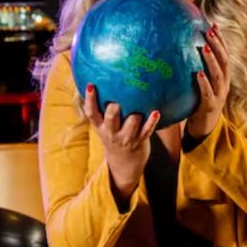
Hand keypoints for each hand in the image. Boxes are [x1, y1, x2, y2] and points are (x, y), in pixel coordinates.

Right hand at [82, 85, 159, 201]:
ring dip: (135, 112)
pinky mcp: (140, 140)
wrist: (123, 163)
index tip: (91, 85)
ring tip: (140, 101)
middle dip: (114, 108)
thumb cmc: (114, 135)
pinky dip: (152, 121)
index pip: (91, 112)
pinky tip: (156, 112)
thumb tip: (97, 82)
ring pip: (131, 123)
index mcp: (100, 126)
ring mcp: (126, 137)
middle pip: (111, 118)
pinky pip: (147, 130)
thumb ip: (102, 109)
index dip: (90, 99)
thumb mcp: (103, 126)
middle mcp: (112, 132)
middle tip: (117, 98)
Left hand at [186, 23, 229, 139]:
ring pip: (218, 75)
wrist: (205, 128)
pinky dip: (204, 83)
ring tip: (204, 47)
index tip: (212, 24)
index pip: (224, 54)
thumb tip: (175, 51)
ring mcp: (219, 95)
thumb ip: (193, 69)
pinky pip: (208, 93)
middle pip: (224, 60)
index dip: (220, 39)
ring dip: (212, 60)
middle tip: (208, 30)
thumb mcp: (199, 85)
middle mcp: (224, 83)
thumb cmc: (198, 103)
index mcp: (222, 76)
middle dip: (217, 44)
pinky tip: (197, 74)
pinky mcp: (211, 106)